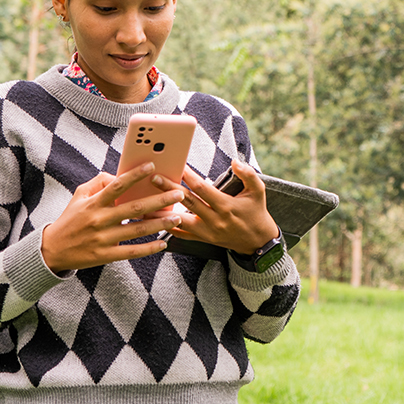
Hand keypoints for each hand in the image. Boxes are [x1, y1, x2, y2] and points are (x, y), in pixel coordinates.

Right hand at [41, 162, 184, 273]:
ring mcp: (103, 239)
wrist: (52, 250)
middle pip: (134, 208)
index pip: (117, 185)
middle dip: (159, 200)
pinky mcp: (105, 255)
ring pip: (137, 230)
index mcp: (93, 203)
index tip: (152, 166)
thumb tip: (118, 175)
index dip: (135, 175)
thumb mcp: (79, 195)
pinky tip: (163, 244)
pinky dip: (149, 248)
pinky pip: (131, 252)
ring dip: (160, 224)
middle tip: (178, 193)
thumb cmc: (70, 219)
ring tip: (177, 218)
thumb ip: (98, 182)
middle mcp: (99, 220)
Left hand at [150, 159, 279, 254]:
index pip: (203, 189)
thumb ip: (248, 175)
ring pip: (180, 221)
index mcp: (226, 206)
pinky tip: (154, 221)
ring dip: (162, 213)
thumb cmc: (256, 212)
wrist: (258, 242)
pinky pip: (182, 235)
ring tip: (145, 205)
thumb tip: (235, 162)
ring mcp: (207, 232)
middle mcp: (215, 220)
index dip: (190, 177)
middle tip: (154, 178)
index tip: (178, 165)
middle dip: (170, 189)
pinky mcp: (203, 239)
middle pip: (188, 203)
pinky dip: (168, 227)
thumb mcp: (258, 191)